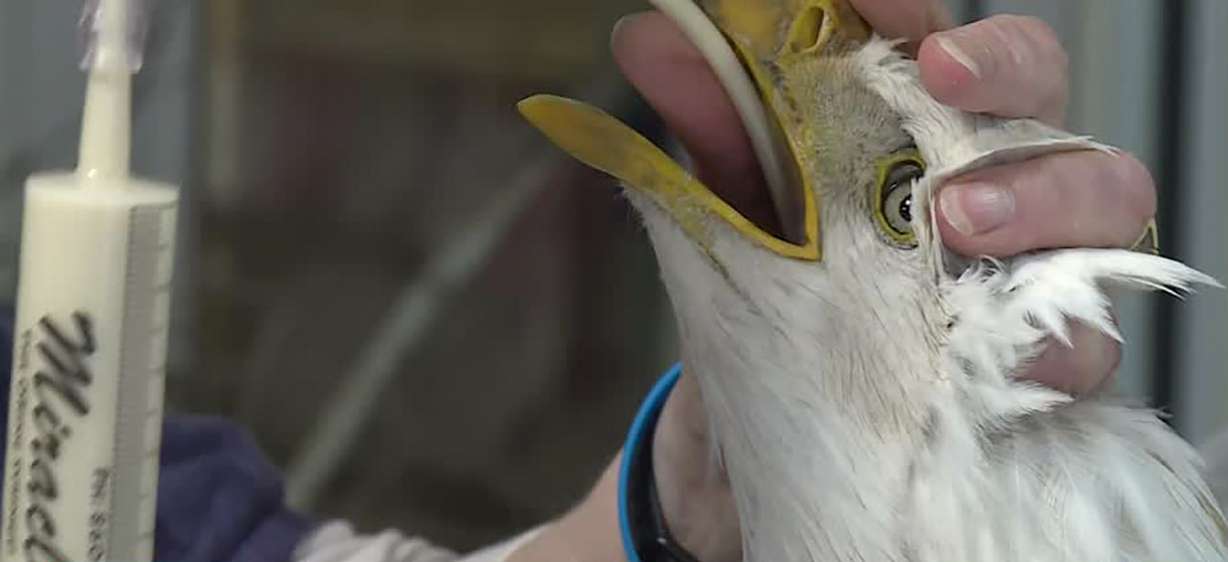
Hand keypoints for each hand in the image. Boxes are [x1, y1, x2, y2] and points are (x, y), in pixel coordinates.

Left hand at [607, 2, 1156, 560]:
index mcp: (918, 132)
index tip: (881, 5)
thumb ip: (709, 124)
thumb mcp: (733, 210)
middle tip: (942, 87)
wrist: (774, 437)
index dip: (924, 18)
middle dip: (1004, 77)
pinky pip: (1089, 341)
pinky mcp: (1048, 365)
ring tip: (961, 220)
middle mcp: (988, 183)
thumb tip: (650, 39)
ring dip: (1041, 196)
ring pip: (1103, 201)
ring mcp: (1030, 269)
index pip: (947, 49)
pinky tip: (1015, 346)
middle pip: (1043, 96)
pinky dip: (1060, 339)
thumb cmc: (779, 298)